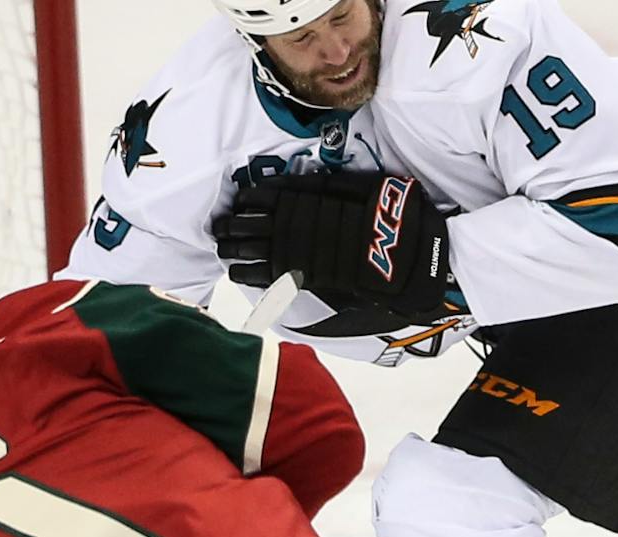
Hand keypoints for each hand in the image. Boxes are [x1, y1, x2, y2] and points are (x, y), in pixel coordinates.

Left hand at [213, 172, 456, 317]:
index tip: (237, 201)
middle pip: (248, 221)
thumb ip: (326, 183)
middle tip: (217, 226)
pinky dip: (244, 272)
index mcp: (305, 196)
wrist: (400, 255)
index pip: (264, 194)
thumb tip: (302, 179)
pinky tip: (235, 271)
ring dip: (231, 246)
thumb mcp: (358, 184)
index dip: (246, 198)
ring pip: (249, 247)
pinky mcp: (297, 277)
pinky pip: (261, 274)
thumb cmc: (385, 213)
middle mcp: (292, 222)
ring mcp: (292, 251)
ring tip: (221, 247)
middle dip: (230, 223)